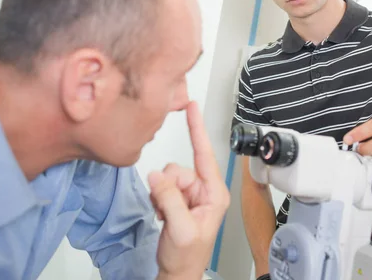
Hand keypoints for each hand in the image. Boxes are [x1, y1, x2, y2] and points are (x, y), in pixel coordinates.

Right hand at [149, 101, 229, 279]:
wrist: (177, 271)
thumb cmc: (187, 257)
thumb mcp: (180, 229)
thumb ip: (169, 199)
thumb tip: (157, 175)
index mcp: (214, 194)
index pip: (205, 154)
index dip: (197, 129)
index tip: (193, 107)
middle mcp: (204, 190)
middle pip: (178, 168)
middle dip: (168, 187)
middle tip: (169, 209)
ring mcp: (190, 194)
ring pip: (167, 176)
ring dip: (161, 195)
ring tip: (167, 214)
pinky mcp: (178, 198)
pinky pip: (161, 185)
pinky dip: (157, 198)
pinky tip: (164, 214)